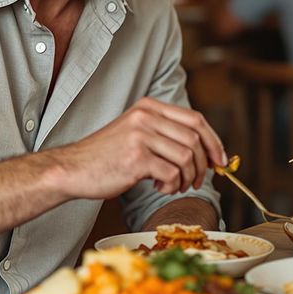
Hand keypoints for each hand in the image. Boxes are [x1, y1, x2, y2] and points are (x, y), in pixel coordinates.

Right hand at [53, 97, 227, 199]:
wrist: (72, 169)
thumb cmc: (106, 156)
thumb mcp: (136, 133)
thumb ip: (166, 135)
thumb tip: (207, 153)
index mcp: (149, 107)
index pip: (196, 119)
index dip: (214, 141)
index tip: (220, 160)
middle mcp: (146, 116)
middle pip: (195, 139)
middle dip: (203, 164)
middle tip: (196, 181)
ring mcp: (141, 136)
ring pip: (186, 157)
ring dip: (187, 178)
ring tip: (173, 185)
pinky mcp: (137, 158)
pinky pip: (172, 174)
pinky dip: (171, 185)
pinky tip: (157, 186)